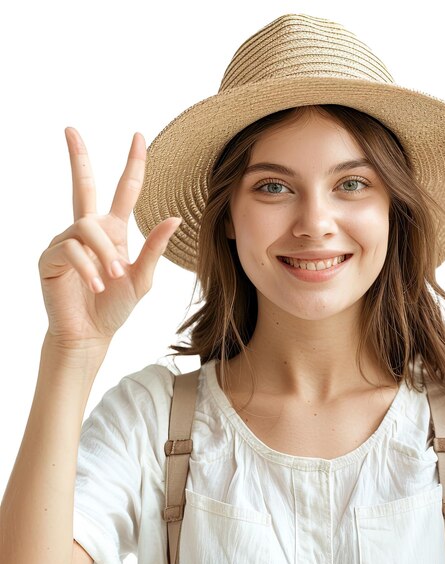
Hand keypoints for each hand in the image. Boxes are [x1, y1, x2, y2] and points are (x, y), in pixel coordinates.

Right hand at [38, 128, 180, 347]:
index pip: (124, 191)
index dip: (132, 164)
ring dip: (103, 253)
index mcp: (114, 231)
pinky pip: (70, 249)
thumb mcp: (142, 277)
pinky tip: (97, 286)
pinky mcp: (50, 257)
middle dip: (77, 157)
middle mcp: (88, 230)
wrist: (92, 334)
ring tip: (112, 279)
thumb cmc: (116, 306)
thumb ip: (155, 248)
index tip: (138, 137)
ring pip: (86, 226)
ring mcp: (66, 242)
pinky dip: (88, 267)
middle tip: (70, 129)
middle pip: (82, 185)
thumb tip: (175, 218)